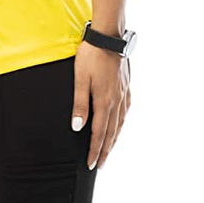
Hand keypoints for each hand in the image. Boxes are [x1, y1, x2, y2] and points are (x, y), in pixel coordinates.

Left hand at [70, 42, 130, 169]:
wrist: (109, 37)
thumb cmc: (91, 56)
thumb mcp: (80, 79)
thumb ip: (79, 104)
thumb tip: (77, 127)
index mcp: (104, 101)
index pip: (99, 133)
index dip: (95, 150)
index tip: (91, 164)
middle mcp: (117, 101)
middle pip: (111, 132)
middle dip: (105, 150)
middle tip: (100, 164)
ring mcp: (123, 93)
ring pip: (120, 123)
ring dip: (114, 139)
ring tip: (109, 150)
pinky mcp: (126, 86)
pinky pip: (125, 111)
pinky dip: (122, 123)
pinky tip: (120, 124)